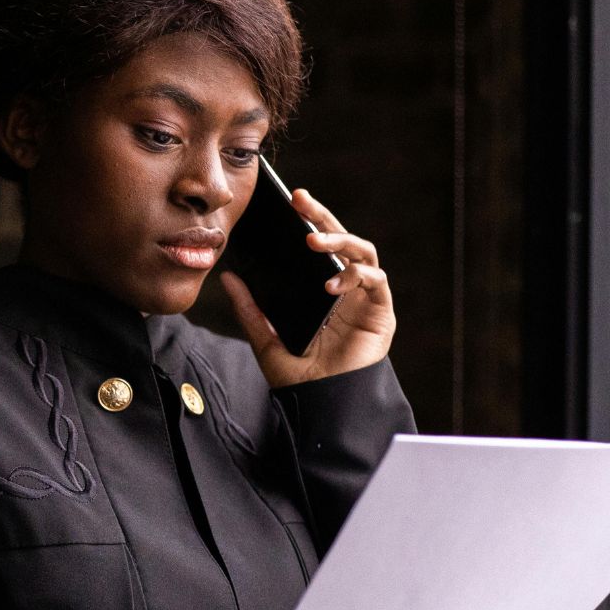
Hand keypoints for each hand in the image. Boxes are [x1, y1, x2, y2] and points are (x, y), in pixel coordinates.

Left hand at [221, 188, 395, 387]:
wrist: (323, 408)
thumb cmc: (301, 379)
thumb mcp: (267, 340)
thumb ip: (250, 310)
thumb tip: (229, 277)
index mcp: (321, 290)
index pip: (318, 246)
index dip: (308, 221)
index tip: (289, 201)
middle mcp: (346, 289)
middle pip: (340, 240)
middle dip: (322, 217)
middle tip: (301, 201)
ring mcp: (365, 299)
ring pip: (362, 252)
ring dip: (340, 241)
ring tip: (314, 242)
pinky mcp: (380, 313)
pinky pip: (376, 281)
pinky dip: (357, 275)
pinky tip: (333, 283)